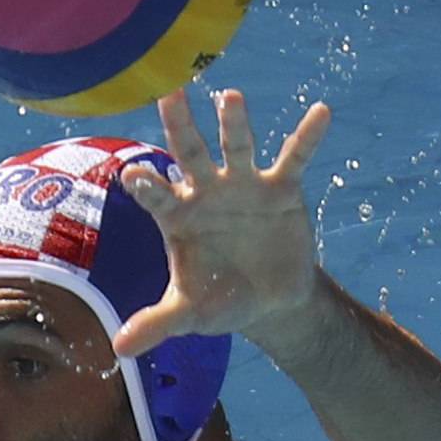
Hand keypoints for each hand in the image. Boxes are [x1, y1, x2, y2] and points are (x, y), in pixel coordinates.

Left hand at [114, 88, 331, 355]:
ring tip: (231, 97)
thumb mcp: (189, 315)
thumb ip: (157, 324)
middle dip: (180, 126)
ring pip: (237, 147)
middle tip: (169, 92)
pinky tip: (322, 112)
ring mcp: (243, 185)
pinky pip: (295, 158)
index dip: (146, 187)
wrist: (267, 301)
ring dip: (235, 123)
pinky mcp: (281, 188)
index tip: (132, 174)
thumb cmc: (218, 301)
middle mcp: (206, 192)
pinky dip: (307, 137)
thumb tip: (118, 349)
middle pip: (190, 154)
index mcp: (177, 217)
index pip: (157, 197)